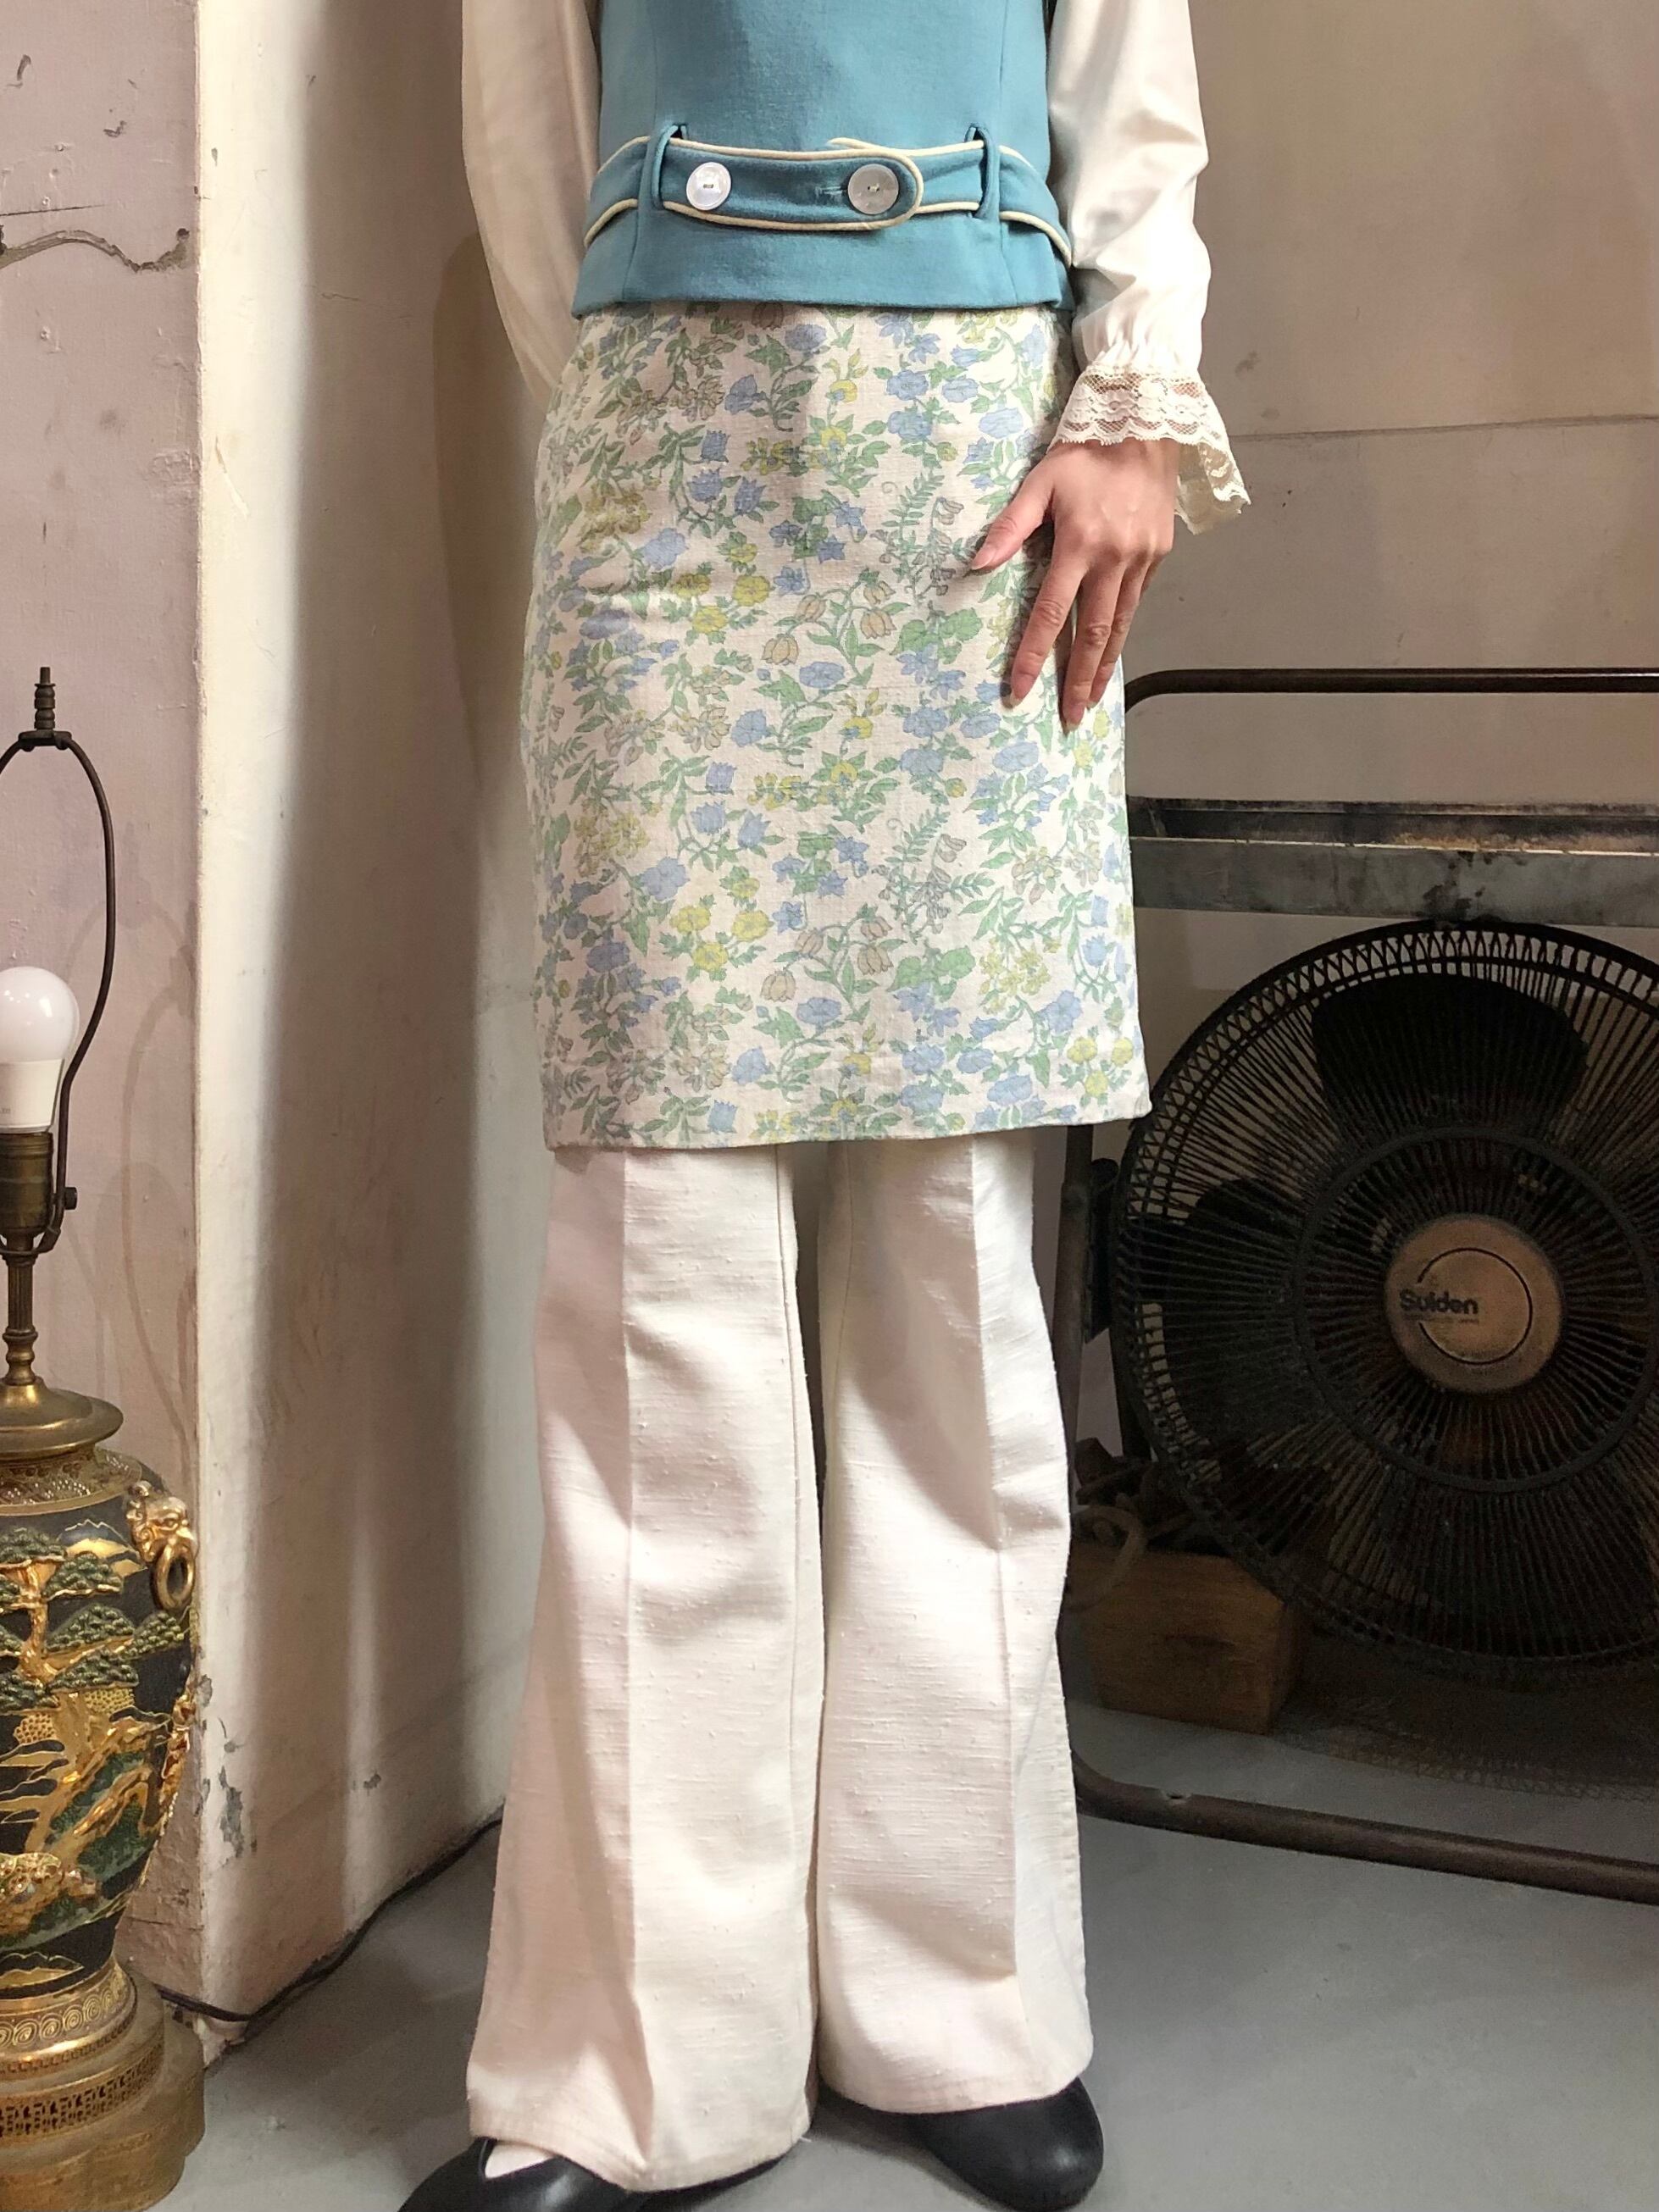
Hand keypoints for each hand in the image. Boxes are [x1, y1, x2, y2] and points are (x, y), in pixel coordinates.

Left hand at [971, 439, 1178, 726]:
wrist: (1146, 425)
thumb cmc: (1085, 452)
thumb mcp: (1040, 482)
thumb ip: (1010, 527)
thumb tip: (975, 565)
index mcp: (1081, 544)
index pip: (1051, 613)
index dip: (1033, 656)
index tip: (1020, 690)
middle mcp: (1114, 559)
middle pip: (1093, 634)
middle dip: (1079, 680)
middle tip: (1070, 717)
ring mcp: (1140, 560)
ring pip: (1120, 624)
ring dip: (1104, 665)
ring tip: (1093, 698)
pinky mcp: (1157, 555)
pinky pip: (1135, 601)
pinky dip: (1121, 629)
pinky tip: (1110, 649)